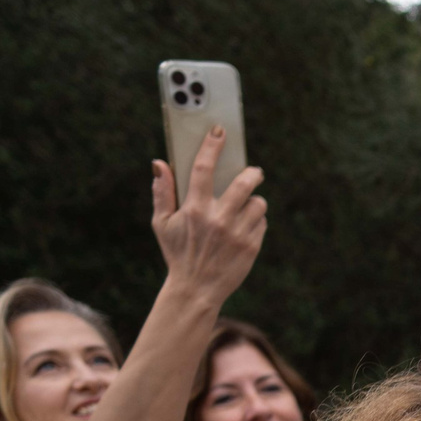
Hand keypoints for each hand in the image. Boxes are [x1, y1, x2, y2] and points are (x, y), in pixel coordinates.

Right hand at [149, 126, 265, 308]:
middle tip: (253, 171)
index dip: (212, 146)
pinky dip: (256, 221)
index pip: (203, 168)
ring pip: (258, 203)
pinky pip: (262, 222)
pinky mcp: (252, 246)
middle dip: (252, 173)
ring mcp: (238, 233)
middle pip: (244, 183)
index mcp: (194, 208)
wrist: (197, 289)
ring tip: (245, 207)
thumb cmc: (177, 253)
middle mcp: (218, 218)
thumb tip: (159, 164)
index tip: (219, 131)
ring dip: (254, 201)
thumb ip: (162, 193)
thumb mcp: (162, 224)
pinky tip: (244, 228)